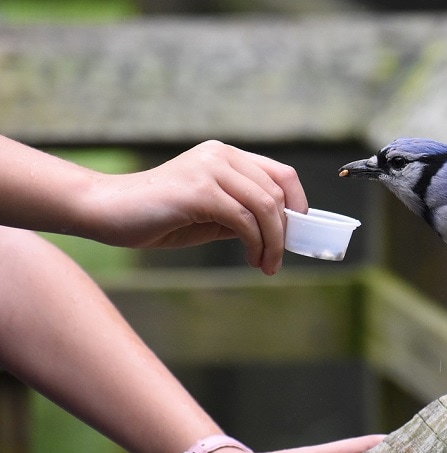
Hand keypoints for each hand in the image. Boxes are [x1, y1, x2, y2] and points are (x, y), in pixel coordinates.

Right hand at [84, 140, 307, 274]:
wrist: (107, 211)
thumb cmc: (159, 216)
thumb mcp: (212, 216)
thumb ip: (244, 216)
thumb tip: (281, 232)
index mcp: (226, 156)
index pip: (281, 174)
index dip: (299, 203)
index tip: (298, 233)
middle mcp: (221, 155)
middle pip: (277, 193)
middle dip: (286, 231)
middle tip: (278, 259)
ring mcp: (210, 169)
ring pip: (265, 206)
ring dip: (274, 242)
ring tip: (267, 264)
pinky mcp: (199, 190)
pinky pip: (243, 219)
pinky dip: (255, 243)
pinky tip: (251, 259)